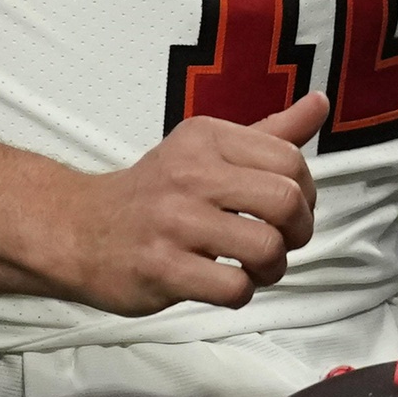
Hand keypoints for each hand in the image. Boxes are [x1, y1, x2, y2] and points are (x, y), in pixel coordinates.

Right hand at [50, 95, 324, 314]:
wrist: (78, 230)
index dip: (306, 193)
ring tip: (253, 267)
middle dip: (297, 231)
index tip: (288, 209)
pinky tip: (223, 282)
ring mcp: (174, 222)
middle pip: (286, 202)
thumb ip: (269, 132)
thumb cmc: (154, 193)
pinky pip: (234, 287)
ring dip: (272, 268)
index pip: (290, 160)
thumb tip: (320, 103)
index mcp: (206, 138)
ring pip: (266, 248)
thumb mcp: (207, 149)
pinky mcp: (161, 268)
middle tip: (279, 242)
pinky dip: (241, 293)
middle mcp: (190, 174)